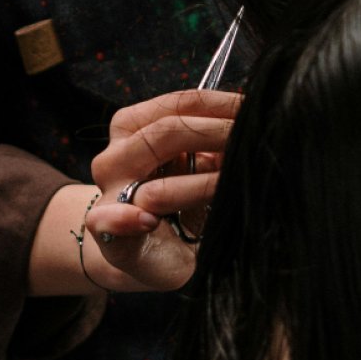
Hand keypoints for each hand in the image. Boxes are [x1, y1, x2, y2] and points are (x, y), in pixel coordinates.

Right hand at [83, 88, 240, 292]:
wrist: (155, 256)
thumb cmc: (180, 201)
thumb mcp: (199, 165)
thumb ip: (214, 143)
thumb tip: (250, 123)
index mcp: (133, 129)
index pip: (177, 105)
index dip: (218, 103)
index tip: (252, 107)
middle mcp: (115, 159)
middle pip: (165, 134)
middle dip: (215, 133)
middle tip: (251, 139)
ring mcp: (109, 198)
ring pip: (155, 183)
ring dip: (200, 185)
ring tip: (230, 185)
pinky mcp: (111, 240)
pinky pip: (108, 224)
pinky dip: (124, 220)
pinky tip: (147, 220)